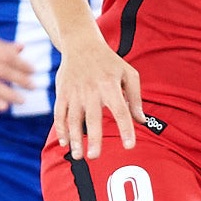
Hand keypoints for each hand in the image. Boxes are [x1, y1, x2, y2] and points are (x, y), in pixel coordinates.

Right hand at [51, 39, 143, 159]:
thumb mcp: (128, 73)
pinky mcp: (62, 93)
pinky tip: (65, 142)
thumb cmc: (109, 62)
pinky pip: (60, 113)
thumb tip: (141, 121)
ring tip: (79, 156)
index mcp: (110, 85)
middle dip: (93, 138)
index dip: (126, 128)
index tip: (130, 146)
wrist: (81, 44)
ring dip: (75, 138)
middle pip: (93, 117)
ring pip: (73, 118)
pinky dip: (61, 129)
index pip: (121, 110)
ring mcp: (74, 92)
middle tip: (95, 157)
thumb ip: (136, 98)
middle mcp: (92, 90)